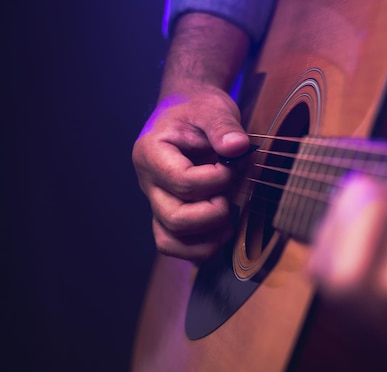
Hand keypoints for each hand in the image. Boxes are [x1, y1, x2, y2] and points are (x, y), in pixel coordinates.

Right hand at [132, 87, 248, 259]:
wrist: (188, 112)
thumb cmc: (197, 110)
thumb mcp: (212, 109)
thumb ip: (223, 127)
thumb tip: (238, 147)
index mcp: (151, 153)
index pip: (182, 182)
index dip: (214, 180)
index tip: (232, 166)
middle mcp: (149, 182)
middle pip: (174, 218)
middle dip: (212, 213)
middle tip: (230, 193)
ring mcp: (157, 201)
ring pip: (169, 240)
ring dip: (206, 238)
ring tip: (229, 221)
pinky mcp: (168, 213)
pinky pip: (175, 244)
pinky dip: (200, 248)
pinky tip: (224, 231)